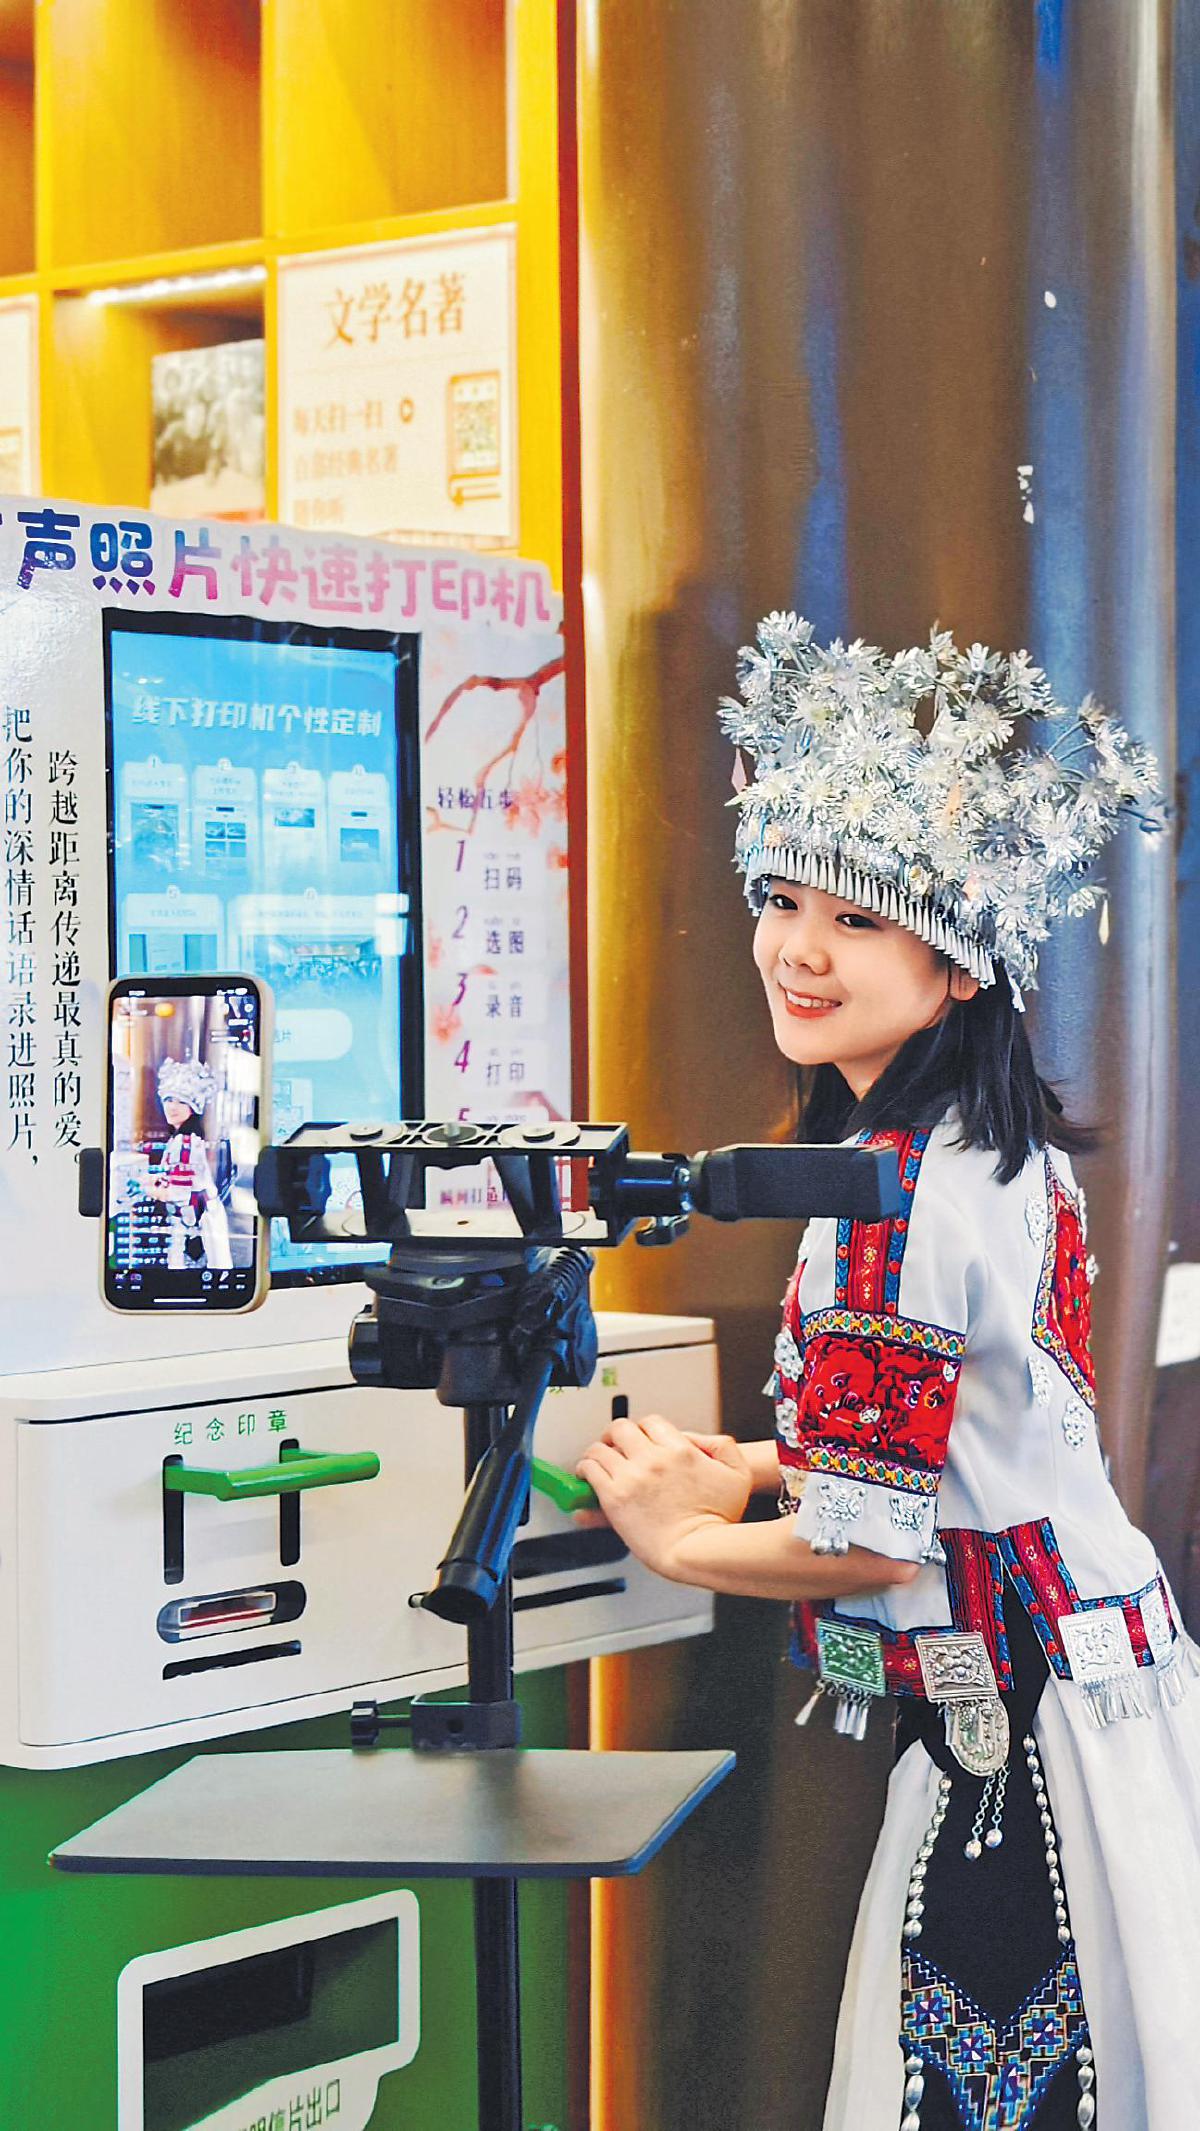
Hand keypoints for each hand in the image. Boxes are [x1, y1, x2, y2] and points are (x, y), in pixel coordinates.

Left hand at [576, 1414, 751, 1577]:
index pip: (651, 1423)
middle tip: (612, 1445)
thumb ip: (721, 1447)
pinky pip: (590, 1471)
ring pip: (600, 1448)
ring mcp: (632, 1476)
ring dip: (597, 1451)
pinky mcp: (615, 1497)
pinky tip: (587, 1475)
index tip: (637, 1439)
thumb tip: (694, 1439)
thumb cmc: (718, 1519)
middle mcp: (654, 1458)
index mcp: (680, 1450)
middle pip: (622, 1429)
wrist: (699, 1551)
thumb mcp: (737, 1474)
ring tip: (595, 1460)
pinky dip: (586, 1469)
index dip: (642, 1429)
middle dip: (616, 1434)